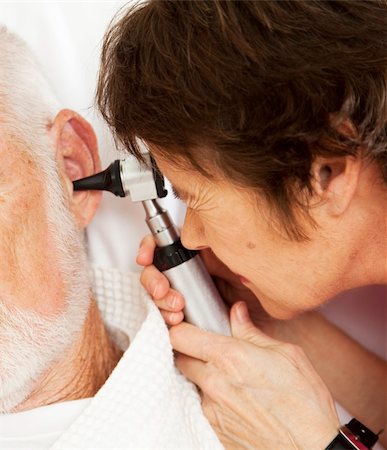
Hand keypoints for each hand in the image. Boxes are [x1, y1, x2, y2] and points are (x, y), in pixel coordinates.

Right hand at [137, 235, 273, 332]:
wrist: (271, 326)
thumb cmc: (263, 293)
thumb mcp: (244, 265)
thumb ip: (222, 248)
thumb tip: (195, 236)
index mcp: (200, 255)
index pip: (166, 245)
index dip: (151, 249)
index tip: (147, 257)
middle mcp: (191, 273)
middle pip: (158, 270)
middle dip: (155, 281)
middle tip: (167, 292)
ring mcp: (187, 294)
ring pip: (159, 292)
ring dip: (160, 300)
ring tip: (176, 309)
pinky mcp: (187, 316)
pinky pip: (166, 313)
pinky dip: (164, 315)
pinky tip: (174, 319)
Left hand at [171, 301, 339, 449]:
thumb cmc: (305, 402)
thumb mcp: (286, 355)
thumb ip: (252, 332)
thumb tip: (236, 312)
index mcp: (230, 358)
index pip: (180, 336)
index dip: (182, 328)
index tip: (191, 326)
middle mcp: (214, 383)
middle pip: (178, 357)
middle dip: (188, 350)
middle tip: (209, 348)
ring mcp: (211, 410)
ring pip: (189, 381)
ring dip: (201, 374)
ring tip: (228, 376)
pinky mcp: (214, 430)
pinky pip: (201, 405)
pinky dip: (211, 397)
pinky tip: (234, 398)